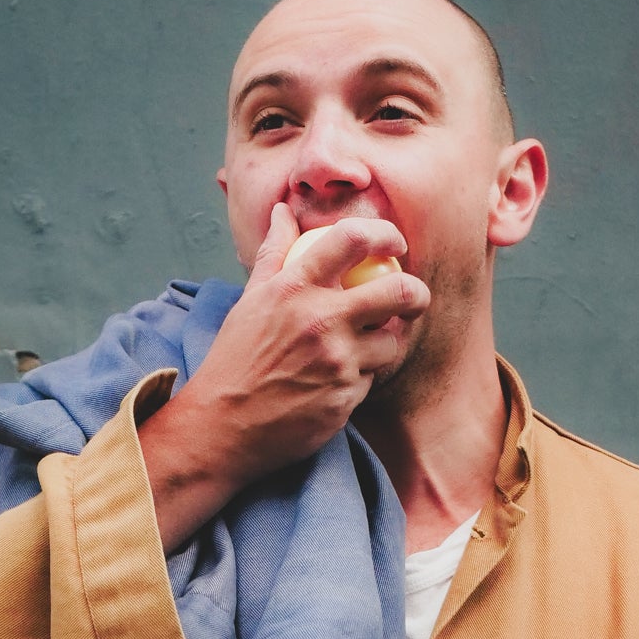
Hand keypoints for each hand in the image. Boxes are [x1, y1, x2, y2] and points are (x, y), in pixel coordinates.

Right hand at [139, 204, 430, 550]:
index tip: (395, 247)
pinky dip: (360, 378)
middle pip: (398, 292)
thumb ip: (274, 253)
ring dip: (387, 343)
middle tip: (413, 298)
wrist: (221, 427)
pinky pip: (370, 381)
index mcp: (294, 288)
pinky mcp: (344, 400)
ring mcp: (336, 363)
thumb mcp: (250, 300)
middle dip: (416, 294)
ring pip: (392, 343)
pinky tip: (337, 381)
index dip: (386, 236)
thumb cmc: (234, 360)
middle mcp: (319, 321)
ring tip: (370, 344)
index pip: (354, 240)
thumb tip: (284, 212)